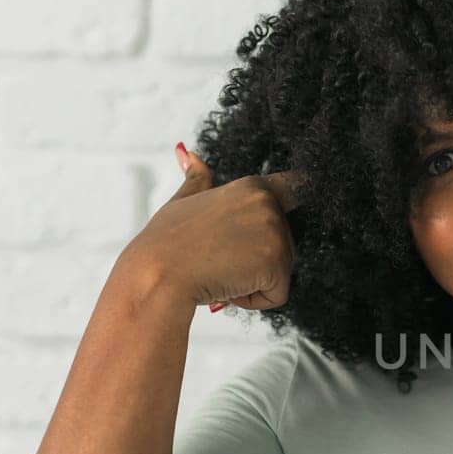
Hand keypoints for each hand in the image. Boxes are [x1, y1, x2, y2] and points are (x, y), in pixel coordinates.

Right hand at [121, 143, 309, 310]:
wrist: (157, 275)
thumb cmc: (165, 243)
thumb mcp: (183, 200)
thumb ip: (197, 178)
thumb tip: (187, 153)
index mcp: (252, 186)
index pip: (295, 189)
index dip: (291, 209)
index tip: (282, 220)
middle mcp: (269, 204)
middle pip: (285, 244)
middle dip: (255, 259)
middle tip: (218, 258)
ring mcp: (276, 233)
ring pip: (281, 271)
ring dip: (253, 281)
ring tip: (219, 271)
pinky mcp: (277, 265)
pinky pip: (278, 294)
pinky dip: (253, 301)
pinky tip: (226, 288)